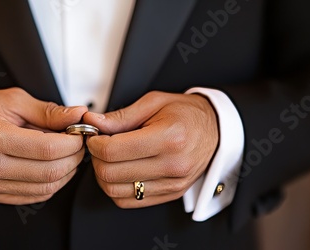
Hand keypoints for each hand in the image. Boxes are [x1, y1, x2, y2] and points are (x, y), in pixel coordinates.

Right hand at [0, 87, 87, 204]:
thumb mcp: (14, 101)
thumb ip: (48, 112)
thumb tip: (78, 115)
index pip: (46, 149)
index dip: (72, 143)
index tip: (79, 134)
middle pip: (49, 172)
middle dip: (73, 159)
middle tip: (78, 145)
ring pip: (45, 188)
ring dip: (66, 173)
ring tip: (68, 155)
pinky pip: (34, 196)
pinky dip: (52, 184)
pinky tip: (54, 167)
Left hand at [83, 91, 217, 207]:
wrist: (217, 131)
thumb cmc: (186, 114)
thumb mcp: (154, 103)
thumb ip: (121, 116)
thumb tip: (92, 122)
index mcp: (169, 138)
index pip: (114, 150)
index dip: (94, 142)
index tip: (94, 135)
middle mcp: (172, 165)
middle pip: (111, 173)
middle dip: (96, 158)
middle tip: (99, 144)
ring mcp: (172, 184)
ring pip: (115, 191)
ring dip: (103, 175)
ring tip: (109, 157)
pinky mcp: (170, 194)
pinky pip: (128, 201)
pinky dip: (116, 188)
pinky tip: (119, 171)